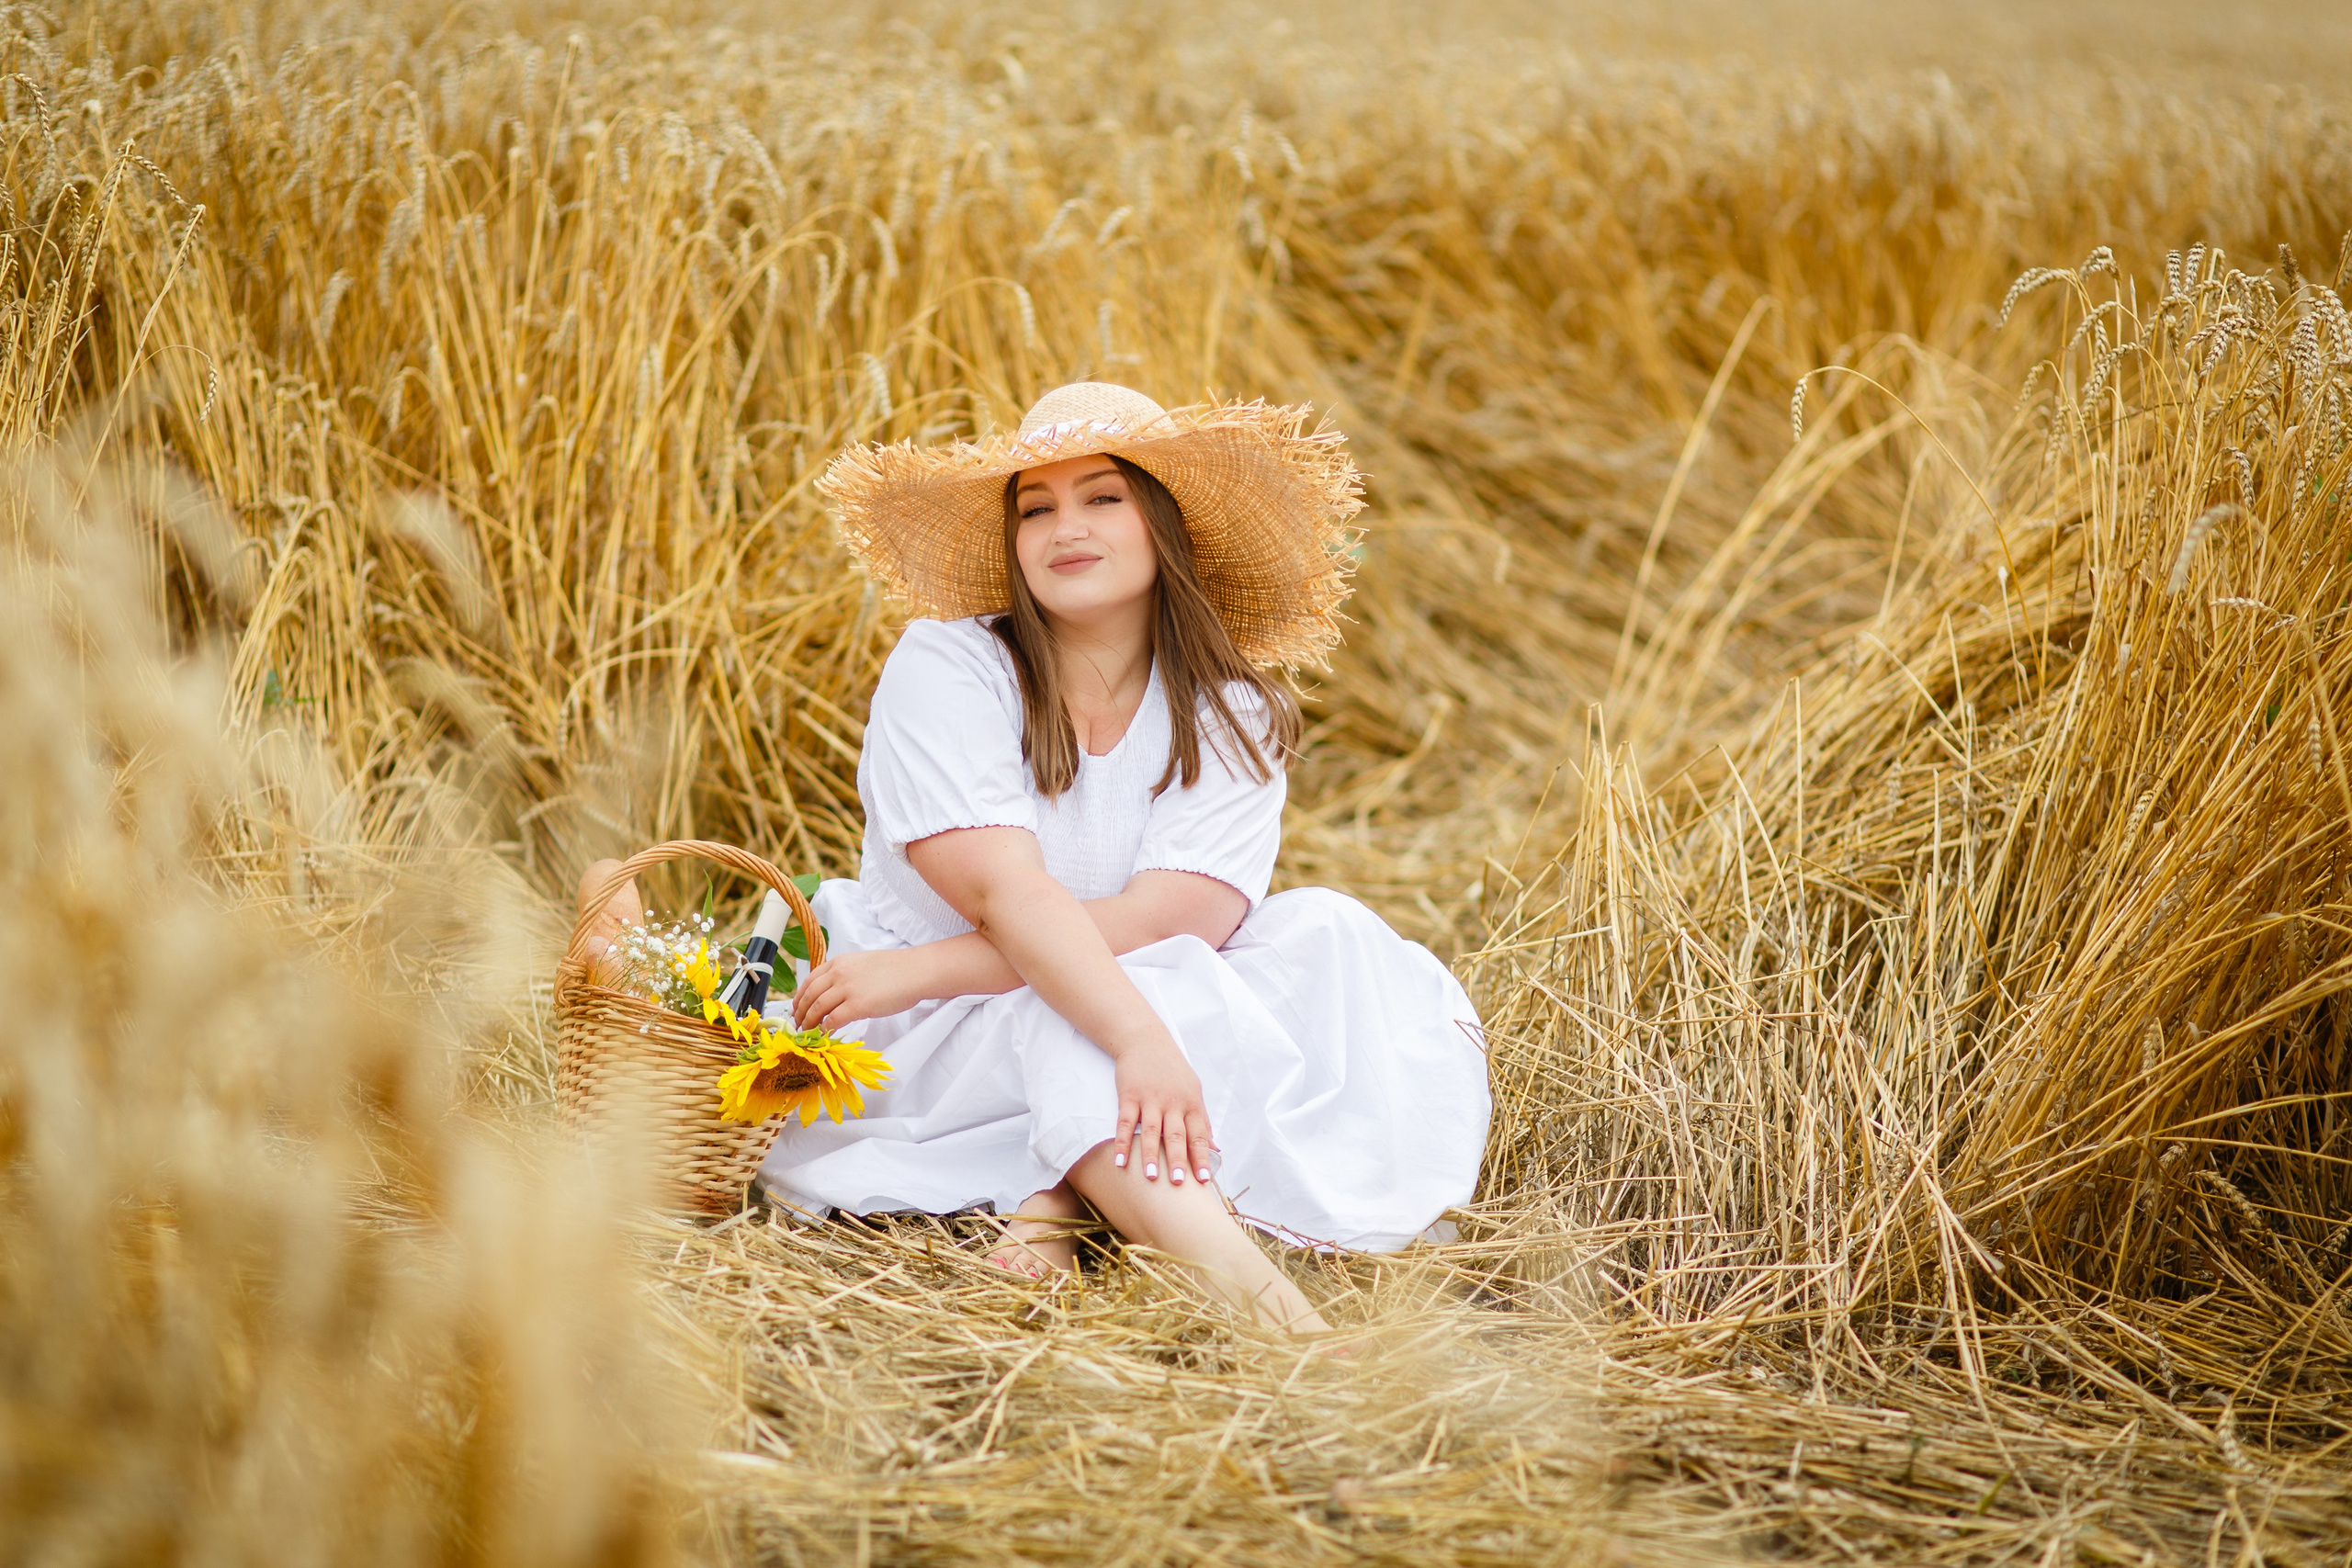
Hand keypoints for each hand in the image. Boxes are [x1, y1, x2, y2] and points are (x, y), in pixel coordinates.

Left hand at [793, 948, 932, 1030]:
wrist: (915, 971)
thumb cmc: (896, 969)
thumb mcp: (862, 964)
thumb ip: (846, 974)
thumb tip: (835, 992)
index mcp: (839, 962)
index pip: (810, 980)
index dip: (800, 997)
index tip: (797, 1008)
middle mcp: (838, 973)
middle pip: (809, 996)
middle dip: (800, 1013)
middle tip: (799, 1026)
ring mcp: (847, 989)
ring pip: (817, 1009)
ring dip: (809, 1024)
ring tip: (807, 1033)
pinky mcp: (857, 1005)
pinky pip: (832, 1020)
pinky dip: (824, 1029)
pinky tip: (824, 1035)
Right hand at [1112, 1039, 1214, 1185]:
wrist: (1145, 1040)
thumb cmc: (1173, 1070)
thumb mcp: (1194, 1091)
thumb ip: (1202, 1121)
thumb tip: (1216, 1148)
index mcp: (1191, 1103)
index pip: (1198, 1134)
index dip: (1201, 1157)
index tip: (1204, 1179)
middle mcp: (1172, 1103)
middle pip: (1175, 1135)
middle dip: (1177, 1160)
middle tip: (1177, 1184)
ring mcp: (1149, 1099)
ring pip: (1150, 1131)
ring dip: (1150, 1155)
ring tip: (1150, 1178)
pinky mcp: (1129, 1096)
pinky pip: (1124, 1122)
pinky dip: (1121, 1143)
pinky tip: (1119, 1161)